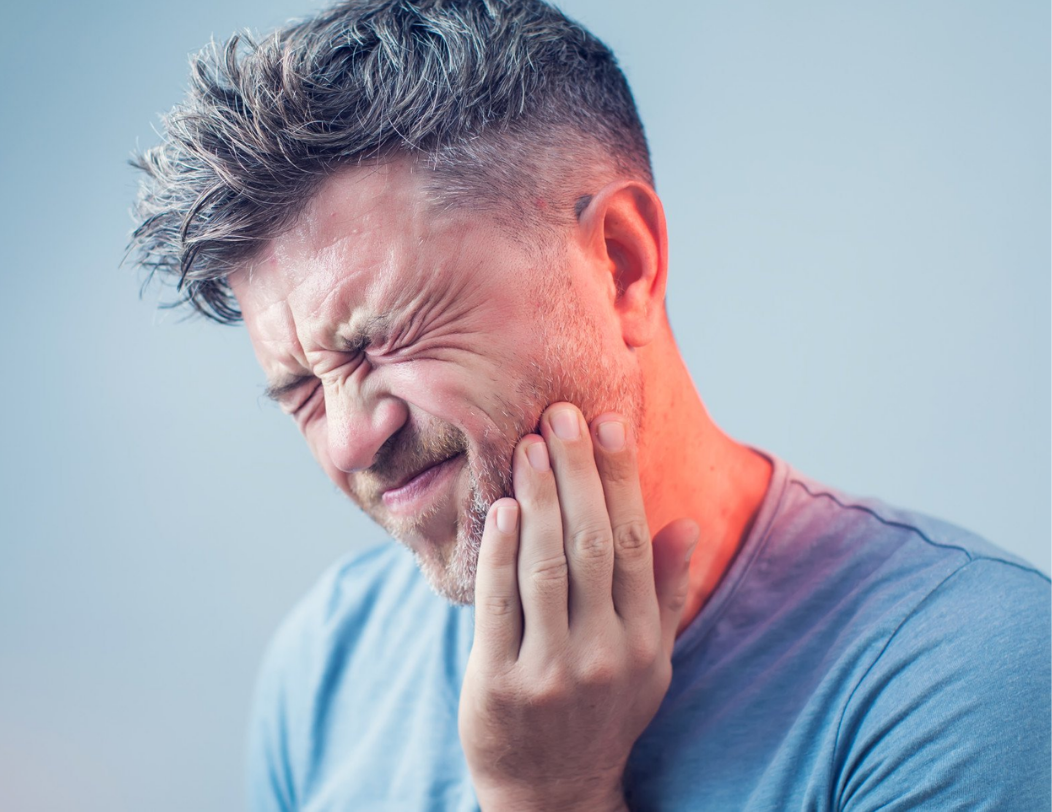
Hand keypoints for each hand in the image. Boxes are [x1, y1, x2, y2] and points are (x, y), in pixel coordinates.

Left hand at [459, 402, 698, 811]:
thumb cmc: (604, 712)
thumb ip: (667, 592)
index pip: (636, 543)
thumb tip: (688, 523)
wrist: (553, 792)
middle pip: (594, 545)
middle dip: (578, 473)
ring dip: (539, 500)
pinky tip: (500, 507)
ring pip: (547, 568)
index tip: (610, 423)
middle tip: (561, 413)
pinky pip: (499, 606)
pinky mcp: (500, 683)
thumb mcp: (652, 661)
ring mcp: (552, 671)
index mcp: (644, 641)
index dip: (622, 479)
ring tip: (530, 445)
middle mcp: (606, 653)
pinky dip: (499, 553)